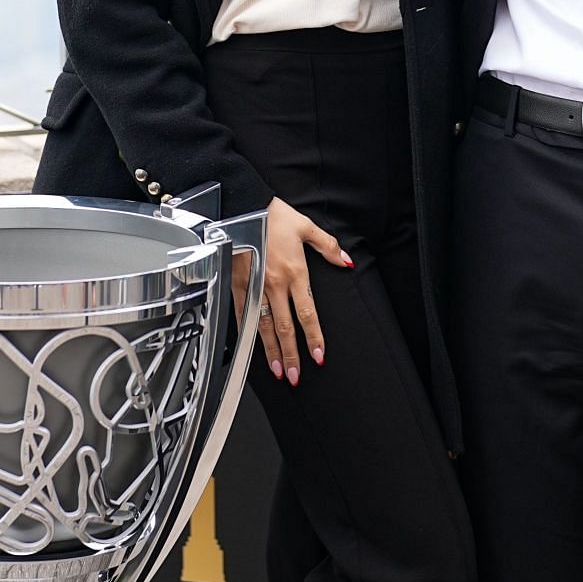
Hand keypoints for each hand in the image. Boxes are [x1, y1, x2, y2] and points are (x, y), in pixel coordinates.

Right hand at [252, 197, 352, 386]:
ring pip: (264, 326)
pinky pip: (243, 313)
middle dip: (292, 354)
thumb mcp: (307, 227)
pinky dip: (248, 332)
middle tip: (297, 376)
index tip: (318, 356)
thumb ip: (328, 246)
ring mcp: (254, 286)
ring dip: (271, 351)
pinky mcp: (237, 283)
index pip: (307, 313)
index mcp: (295, 272)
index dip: (313, 337)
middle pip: (286, 327)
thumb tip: (345, 260)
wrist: (243, 205)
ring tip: (278, 370)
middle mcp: (275, 283)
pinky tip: (252, 347)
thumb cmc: (274, 214)